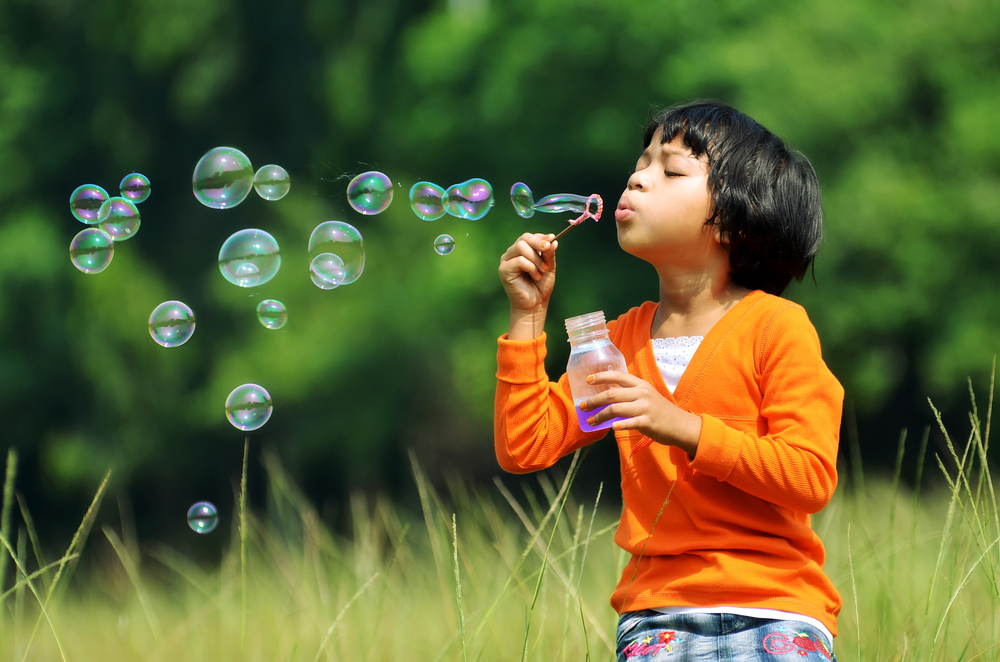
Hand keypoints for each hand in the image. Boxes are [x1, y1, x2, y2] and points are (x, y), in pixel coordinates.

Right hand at [498, 233, 556, 312]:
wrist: (535, 304)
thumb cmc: (541, 286)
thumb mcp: (548, 266)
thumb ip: (549, 253)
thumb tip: (552, 239)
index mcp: (521, 251)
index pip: (528, 237)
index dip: (540, 237)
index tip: (551, 241)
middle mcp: (512, 254)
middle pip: (523, 238)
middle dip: (538, 243)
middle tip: (548, 249)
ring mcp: (506, 261)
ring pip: (520, 247)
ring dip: (535, 258)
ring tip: (542, 271)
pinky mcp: (504, 270)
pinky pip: (519, 260)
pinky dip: (531, 267)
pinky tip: (535, 276)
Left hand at [580, 371, 701, 455]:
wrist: (681, 425)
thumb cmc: (660, 411)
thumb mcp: (647, 396)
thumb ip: (630, 393)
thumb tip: (608, 395)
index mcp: (641, 384)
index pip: (618, 376)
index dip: (601, 376)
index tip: (587, 380)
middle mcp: (642, 393)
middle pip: (612, 394)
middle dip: (594, 400)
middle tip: (582, 406)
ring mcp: (645, 407)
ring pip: (616, 409)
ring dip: (600, 415)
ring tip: (590, 421)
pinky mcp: (647, 422)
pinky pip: (630, 422)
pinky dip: (619, 424)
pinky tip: (611, 427)